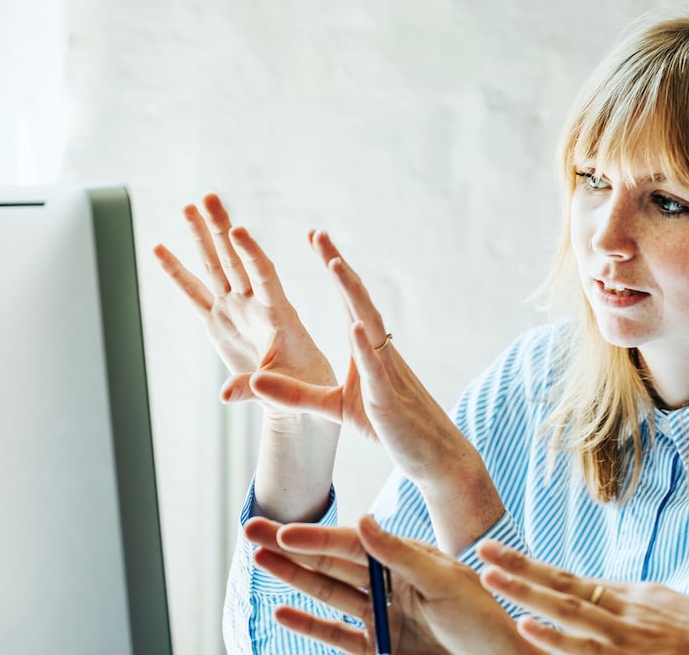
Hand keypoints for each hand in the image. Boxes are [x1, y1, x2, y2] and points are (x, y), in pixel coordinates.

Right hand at [153, 193, 335, 415]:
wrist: (299, 393)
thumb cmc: (304, 388)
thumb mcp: (287, 390)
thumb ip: (255, 388)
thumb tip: (224, 397)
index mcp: (279, 315)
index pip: (264, 276)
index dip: (251, 254)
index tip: (238, 230)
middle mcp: (254, 304)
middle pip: (235, 260)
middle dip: (221, 229)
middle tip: (208, 198)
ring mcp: (234, 310)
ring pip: (215, 267)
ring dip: (201, 238)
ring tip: (188, 206)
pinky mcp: (218, 322)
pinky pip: (192, 293)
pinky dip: (176, 273)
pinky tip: (159, 248)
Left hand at [245, 230, 446, 457]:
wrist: (432, 454)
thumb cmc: (389, 427)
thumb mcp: (333, 408)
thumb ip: (295, 394)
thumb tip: (256, 381)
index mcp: (367, 349)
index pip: (348, 300)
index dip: (334, 269)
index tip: (316, 238)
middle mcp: (380, 351)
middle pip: (358, 300)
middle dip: (338, 265)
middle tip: (318, 234)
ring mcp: (387, 371)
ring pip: (369, 323)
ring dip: (352, 294)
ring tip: (334, 264)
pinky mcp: (388, 398)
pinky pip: (376, 368)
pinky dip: (365, 345)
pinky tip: (355, 325)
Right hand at [247, 515, 533, 654]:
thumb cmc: (484, 617)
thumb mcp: (446, 581)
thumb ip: (400, 554)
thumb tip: (364, 519)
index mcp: (407, 560)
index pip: (352, 544)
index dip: (316, 537)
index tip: (282, 529)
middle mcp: (390, 583)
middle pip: (331, 563)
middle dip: (290, 548)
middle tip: (249, 530)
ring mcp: (383, 616)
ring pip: (327, 594)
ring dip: (292, 579)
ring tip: (258, 561)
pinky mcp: (381, 648)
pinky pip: (337, 635)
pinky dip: (310, 624)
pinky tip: (284, 611)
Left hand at [477, 541, 688, 654]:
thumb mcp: (666, 608)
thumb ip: (626, 605)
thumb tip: (587, 598)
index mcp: (630, 597)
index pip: (567, 578)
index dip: (528, 565)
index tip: (493, 549)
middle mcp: (626, 614)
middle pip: (561, 589)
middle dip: (518, 571)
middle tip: (480, 552)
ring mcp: (630, 642)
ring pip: (569, 617)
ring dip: (528, 598)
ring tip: (492, 583)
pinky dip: (558, 642)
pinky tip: (530, 630)